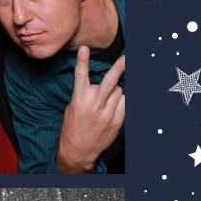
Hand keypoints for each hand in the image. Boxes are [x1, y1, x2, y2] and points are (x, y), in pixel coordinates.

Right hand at [56, 47, 124, 172]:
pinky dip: (121, 101)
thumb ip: (86, 95)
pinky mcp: (117, 120)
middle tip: (127, 58)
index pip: (81, 77)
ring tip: (106, 101)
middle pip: (110, 82)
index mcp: (79, 101)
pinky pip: (124, 103)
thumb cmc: (72, 128)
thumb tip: (100, 85)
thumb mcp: (73, 109)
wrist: (78, 151)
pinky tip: (113, 107)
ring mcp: (108, 113)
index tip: (84, 49)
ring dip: (115, 92)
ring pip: (119, 91)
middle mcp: (94, 105)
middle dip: (119, 68)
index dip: (82, 61)